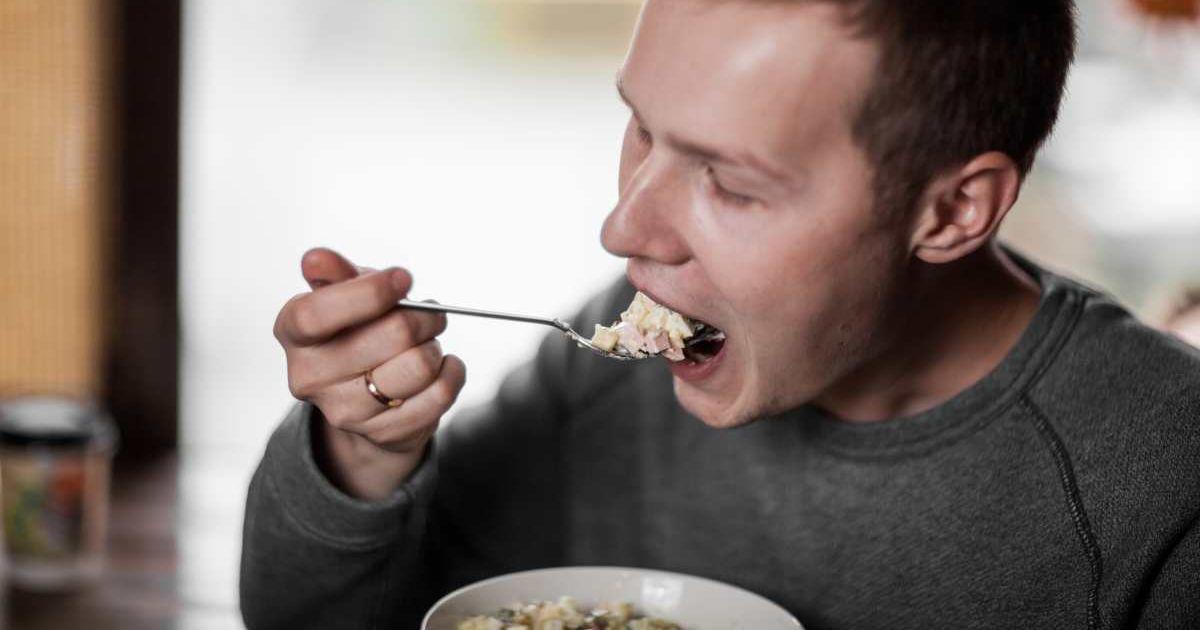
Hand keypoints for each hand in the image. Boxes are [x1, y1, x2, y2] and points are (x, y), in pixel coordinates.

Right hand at [273, 247, 466, 499]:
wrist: (362, 398)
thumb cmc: (355, 331)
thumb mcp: (343, 294)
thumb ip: (335, 273)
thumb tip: (316, 259)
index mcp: (293, 332)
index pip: (318, 313)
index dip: (369, 293)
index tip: (403, 278)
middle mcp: (309, 377)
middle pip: (392, 335)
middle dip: (424, 316)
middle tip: (431, 313)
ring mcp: (344, 411)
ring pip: (420, 366)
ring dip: (435, 347)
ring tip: (426, 344)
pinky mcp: (383, 434)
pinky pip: (440, 395)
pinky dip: (452, 373)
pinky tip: (442, 367)